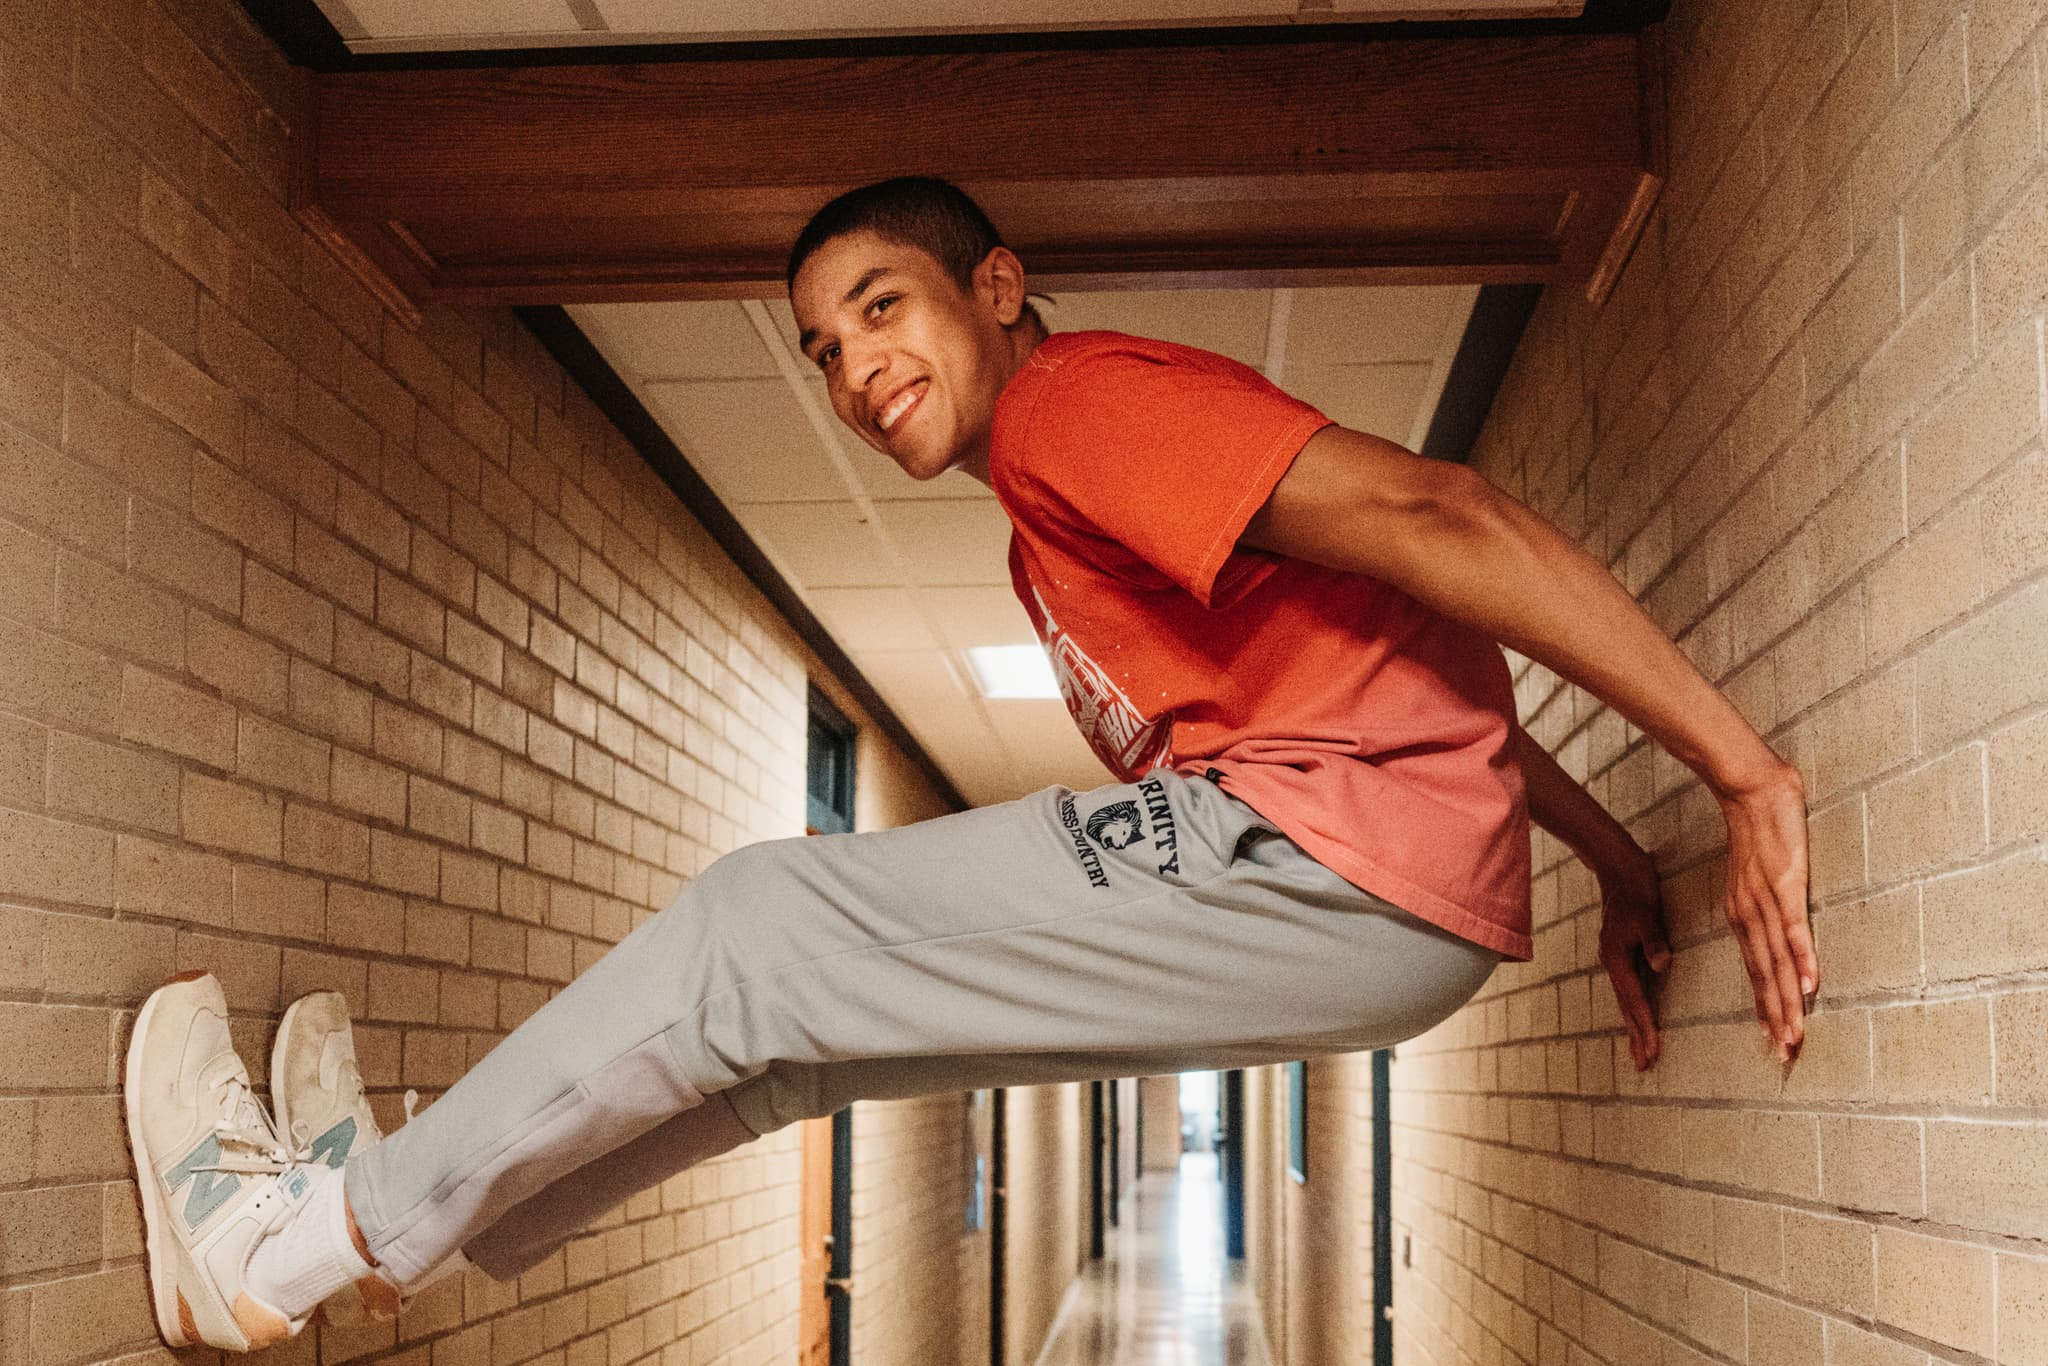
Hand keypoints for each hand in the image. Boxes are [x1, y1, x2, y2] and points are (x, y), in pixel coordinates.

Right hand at [1597, 847, 1669, 1071]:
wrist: (1618, 869)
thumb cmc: (1635, 890)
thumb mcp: (1647, 914)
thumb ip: (1654, 941)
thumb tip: (1663, 965)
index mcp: (1616, 958)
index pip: (1634, 1001)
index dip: (1645, 1027)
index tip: (1653, 1051)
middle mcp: (1612, 963)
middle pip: (1626, 1008)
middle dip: (1636, 1037)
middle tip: (1644, 1066)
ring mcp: (1615, 960)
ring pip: (1626, 1001)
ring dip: (1634, 1027)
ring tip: (1640, 1052)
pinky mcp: (1621, 955)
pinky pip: (1629, 990)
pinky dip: (1634, 1009)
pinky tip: (1638, 1017)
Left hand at [1715, 764, 1816, 1062]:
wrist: (1749, 788)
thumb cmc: (1758, 826)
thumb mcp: (1756, 872)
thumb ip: (1765, 895)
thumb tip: (1780, 912)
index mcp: (1740, 913)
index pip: (1754, 969)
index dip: (1763, 1005)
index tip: (1770, 1037)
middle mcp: (1747, 915)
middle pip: (1764, 976)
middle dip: (1775, 1017)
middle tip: (1784, 1054)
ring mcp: (1765, 902)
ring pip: (1777, 962)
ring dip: (1788, 1000)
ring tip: (1795, 1034)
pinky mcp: (1784, 887)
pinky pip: (1794, 929)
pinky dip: (1802, 957)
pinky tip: (1811, 984)